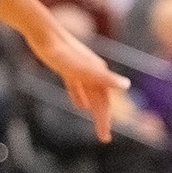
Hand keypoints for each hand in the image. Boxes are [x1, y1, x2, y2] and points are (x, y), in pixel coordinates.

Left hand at [30, 27, 128, 141]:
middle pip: (101, 100)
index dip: (105, 121)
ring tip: (96, 121)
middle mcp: (93, 72)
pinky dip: (80, 97)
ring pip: (91, 94)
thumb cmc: (62, 52)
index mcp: (98, 74)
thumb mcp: (82, 68)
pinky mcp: (68, 67)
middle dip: (103, 119)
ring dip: (95, 108)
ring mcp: (81, 69)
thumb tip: (127, 85)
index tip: (105, 139)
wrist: (44, 33)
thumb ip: (104, 77)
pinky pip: (78, 87)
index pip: (104, 104)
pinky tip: (79, 105)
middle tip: (104, 138)